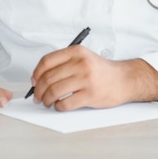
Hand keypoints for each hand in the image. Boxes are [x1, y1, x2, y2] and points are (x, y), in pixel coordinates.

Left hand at [30, 46, 157, 110]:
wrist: (124, 79)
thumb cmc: (101, 71)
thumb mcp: (83, 58)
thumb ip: (64, 63)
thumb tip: (39, 77)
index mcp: (76, 52)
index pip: (47, 61)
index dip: (36, 73)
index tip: (34, 81)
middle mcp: (81, 63)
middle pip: (48, 78)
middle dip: (38, 90)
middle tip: (37, 96)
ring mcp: (86, 79)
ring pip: (54, 91)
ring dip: (46, 99)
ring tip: (47, 102)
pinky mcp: (90, 95)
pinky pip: (65, 103)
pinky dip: (58, 107)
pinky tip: (59, 106)